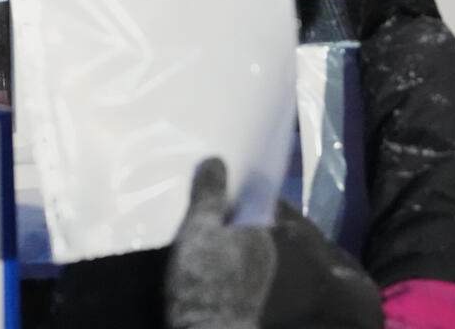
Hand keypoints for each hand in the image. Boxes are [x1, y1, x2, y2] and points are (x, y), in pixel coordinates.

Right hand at [166, 157, 274, 328]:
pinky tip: (196, 259)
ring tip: (190, 227)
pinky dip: (215, 258)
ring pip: (235, 246)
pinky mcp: (241, 296)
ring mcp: (255, 277)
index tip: (213, 177)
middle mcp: (264, 252)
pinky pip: (229, 266)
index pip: (252, 199)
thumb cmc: (206, 276)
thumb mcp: (201, 229)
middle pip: (243, 222)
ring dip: (218, 237)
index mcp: (259, 231)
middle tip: (195, 199)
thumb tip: (217, 159)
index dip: (234, 188)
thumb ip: (209, 196)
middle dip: (223, 212)